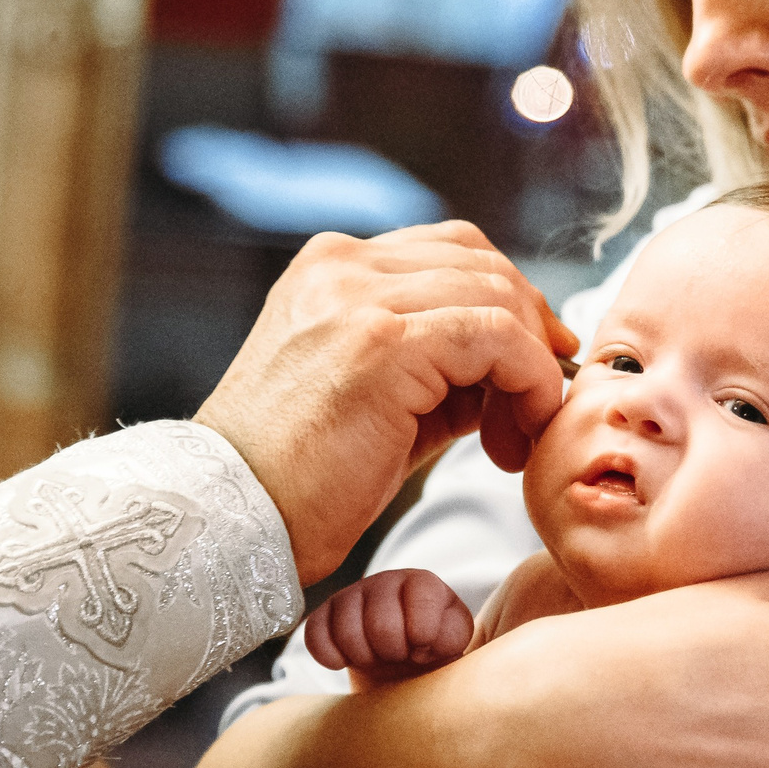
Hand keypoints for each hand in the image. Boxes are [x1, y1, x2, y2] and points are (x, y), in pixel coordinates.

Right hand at [196, 222, 577, 584]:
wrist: (233, 517)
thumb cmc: (301, 475)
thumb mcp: (377, 395)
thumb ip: (439, 361)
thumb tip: (523, 358)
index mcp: (330, 266)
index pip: (453, 250)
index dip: (510, 302)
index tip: (535, 363)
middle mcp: (342, 266)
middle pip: (483, 264)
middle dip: (530, 334)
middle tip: (535, 408)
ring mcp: (358, 297)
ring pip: (498, 298)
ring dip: (532, 369)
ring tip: (515, 437)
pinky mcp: (382, 342)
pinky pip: (497, 337)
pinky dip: (529, 382)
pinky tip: (514, 436)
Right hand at [306, 569, 474, 683]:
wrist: (403, 668)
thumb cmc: (433, 654)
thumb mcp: (453, 644)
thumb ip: (452, 635)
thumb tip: (424, 641)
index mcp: (423, 583)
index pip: (422, 600)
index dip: (423, 636)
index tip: (425, 649)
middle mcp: (385, 581)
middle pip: (381, 623)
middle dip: (392, 652)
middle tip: (399, 656)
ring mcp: (351, 595)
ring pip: (346, 631)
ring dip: (364, 657)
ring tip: (377, 658)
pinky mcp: (324, 615)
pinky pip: (314, 635)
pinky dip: (330, 657)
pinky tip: (346, 662)